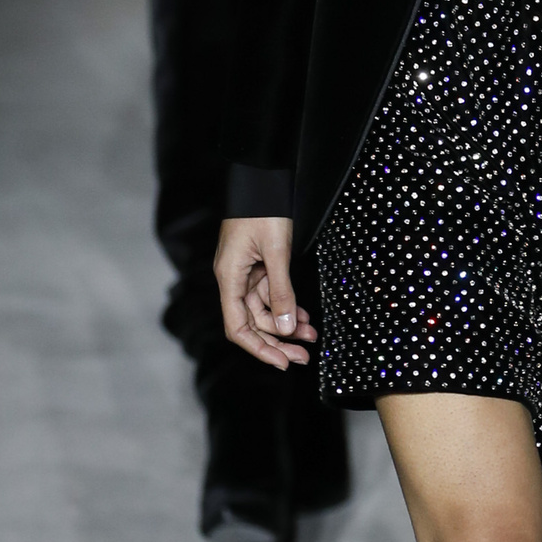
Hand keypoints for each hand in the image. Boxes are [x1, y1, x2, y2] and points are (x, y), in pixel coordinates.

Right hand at [216, 213, 316, 368]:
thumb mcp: (277, 251)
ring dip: (287, 324)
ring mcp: (245, 273)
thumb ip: (281, 290)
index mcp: (229, 277)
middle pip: (252, 323)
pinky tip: (304, 316)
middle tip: (303, 357)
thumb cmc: (265, 209)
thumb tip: (285, 326)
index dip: (258, 348)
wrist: (264, 179)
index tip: (281, 362)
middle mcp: (233, 279)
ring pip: (264, 310)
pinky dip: (287, 305)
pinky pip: (271, 294)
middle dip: (277, 341)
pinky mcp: (258, 265)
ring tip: (311, 335)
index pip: (237, 327)